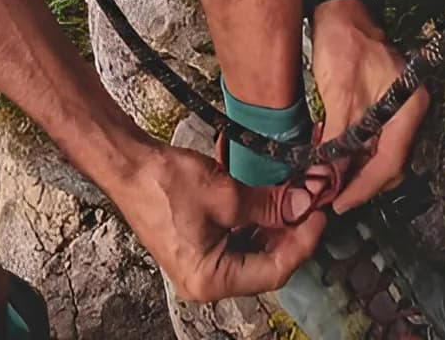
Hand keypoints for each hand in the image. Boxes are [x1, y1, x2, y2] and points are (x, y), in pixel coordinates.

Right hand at [112, 138, 325, 303]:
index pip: (274, 270)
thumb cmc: (161, 182)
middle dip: (290, 231)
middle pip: (265, 263)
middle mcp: (205, 281)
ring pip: (253, 251)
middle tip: (310, 203)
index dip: (302, 241)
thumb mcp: (225, 194)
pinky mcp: (198, 246)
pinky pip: (237, 241)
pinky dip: (255, 221)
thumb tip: (302, 204)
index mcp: (210, 280)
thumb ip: (269, 205)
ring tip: (293, 198)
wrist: (126, 163)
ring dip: (274, 224)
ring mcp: (201, 265)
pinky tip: (269, 201)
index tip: (319, 214)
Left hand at [309, 0, 428, 212]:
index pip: (390, 163)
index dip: (364, 188)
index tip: (339, 203)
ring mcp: (396, 106)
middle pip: (389, 162)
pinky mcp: (380, 101)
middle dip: (361, 183)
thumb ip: (339, 141)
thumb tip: (328, 179)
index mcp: (409, 108)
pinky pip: (370, 137)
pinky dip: (352, 151)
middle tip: (331, 197)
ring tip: (328, 183)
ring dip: (354, 168)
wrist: (337, 5)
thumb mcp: (340, 96)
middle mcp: (408, 110)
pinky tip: (332, 158)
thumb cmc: (343, 43)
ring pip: (378, 151)